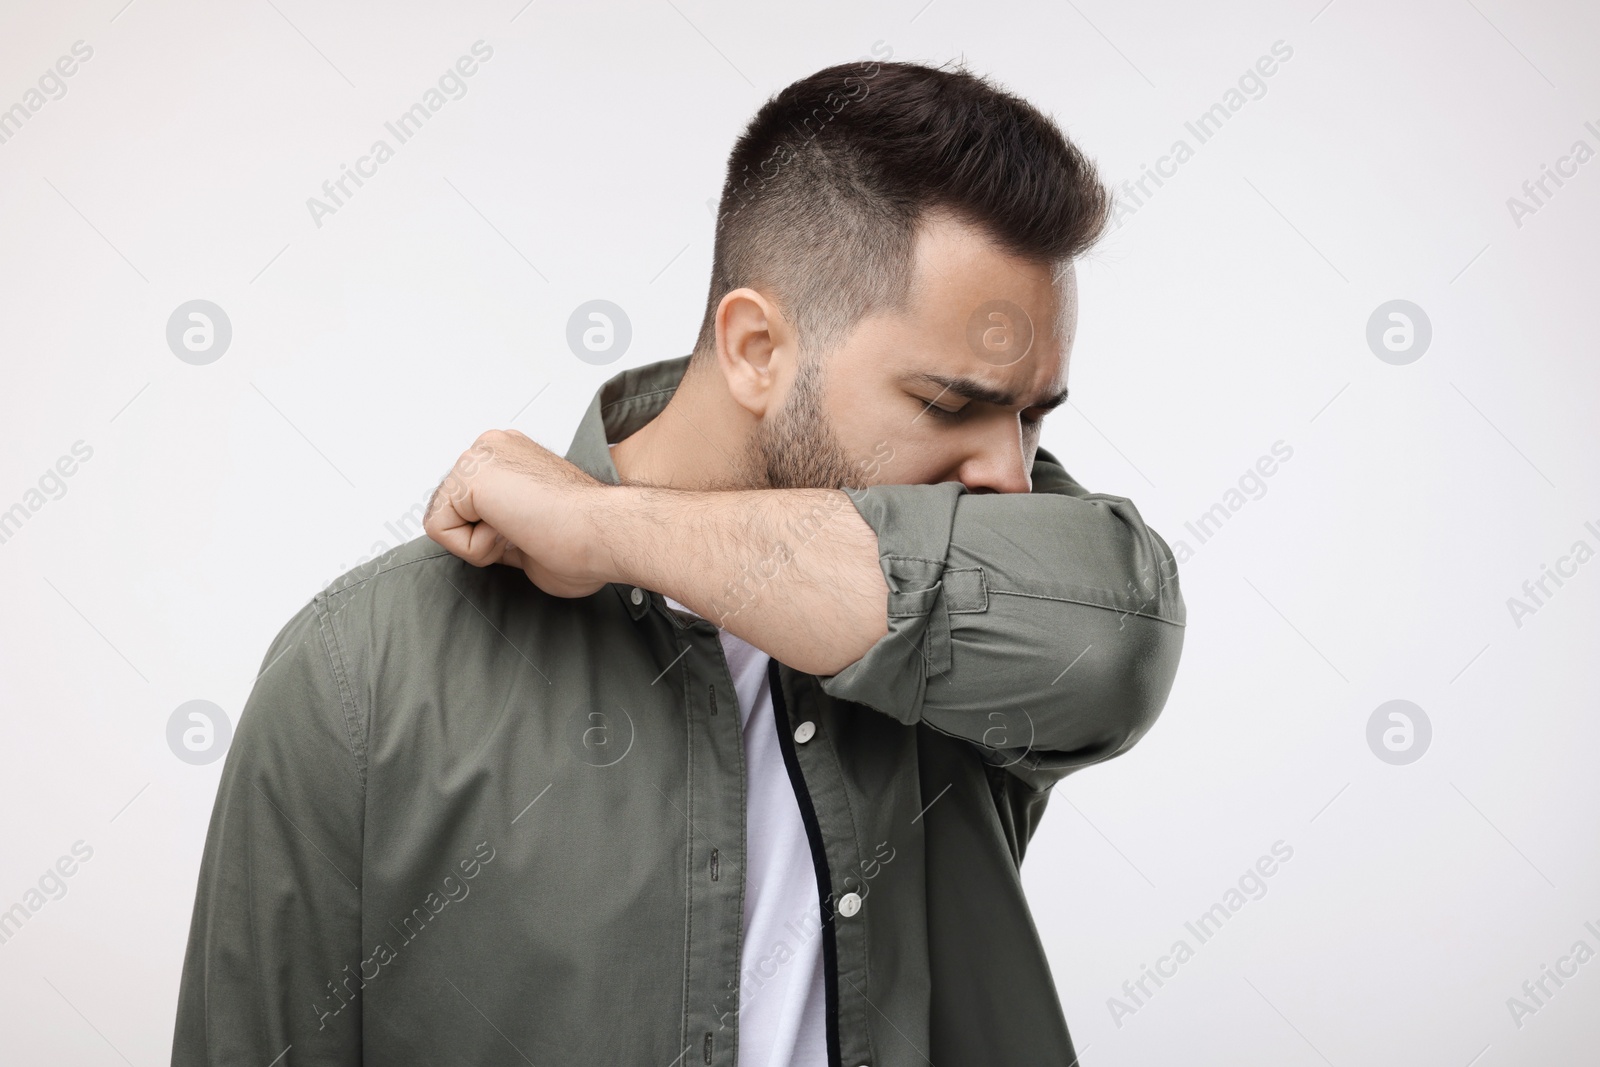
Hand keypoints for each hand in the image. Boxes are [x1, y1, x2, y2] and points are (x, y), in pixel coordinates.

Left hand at [424, 429, 610, 597]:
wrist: (606, 532)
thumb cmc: (588, 536)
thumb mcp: (532, 525)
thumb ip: (502, 523)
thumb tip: (486, 537)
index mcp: (512, 456)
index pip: (471, 505)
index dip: (496, 535)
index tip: (536, 530)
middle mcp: (493, 447)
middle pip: (453, 510)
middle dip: (483, 536)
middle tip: (529, 533)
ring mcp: (479, 456)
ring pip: (445, 519)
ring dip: (481, 543)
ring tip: (522, 532)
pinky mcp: (468, 475)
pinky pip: (439, 528)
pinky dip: (473, 548)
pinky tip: (511, 532)